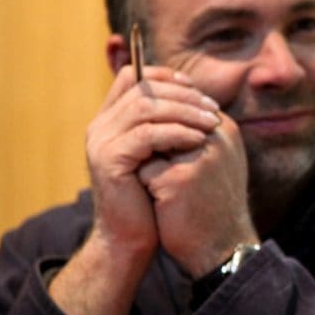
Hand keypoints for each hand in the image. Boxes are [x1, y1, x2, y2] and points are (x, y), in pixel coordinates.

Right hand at [49, 64, 222, 314]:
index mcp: (111, 121)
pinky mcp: (109, 160)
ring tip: (212, 122)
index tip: (195, 86)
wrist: (132, 238)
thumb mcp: (162, 155)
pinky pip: (147, 135)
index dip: (164, 76)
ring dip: (185, 111)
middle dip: (183, 95)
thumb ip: (169, 126)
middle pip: (142, 89)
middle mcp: (101, 127)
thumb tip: (201, 99)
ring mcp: (101, 142)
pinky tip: (199, 140)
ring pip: (145, 108)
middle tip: (213, 108)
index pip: (132, 78)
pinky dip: (176, 133)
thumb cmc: (152, 197)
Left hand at [137, 110, 258, 276]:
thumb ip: (194, 132)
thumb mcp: (214, 160)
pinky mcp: (180, 179)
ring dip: (147, 162)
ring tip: (161, 187)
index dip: (159, 124)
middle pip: (160, 120)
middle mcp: (216, 136)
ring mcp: (199, 156)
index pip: (178, 105)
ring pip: (149, 143)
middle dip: (150, 141)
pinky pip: (143, 170)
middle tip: (155, 170)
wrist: (222, 248)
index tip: (161, 152)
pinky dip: (144, 185)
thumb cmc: (212, 203)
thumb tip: (156, 107)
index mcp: (224, 128)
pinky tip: (160, 203)